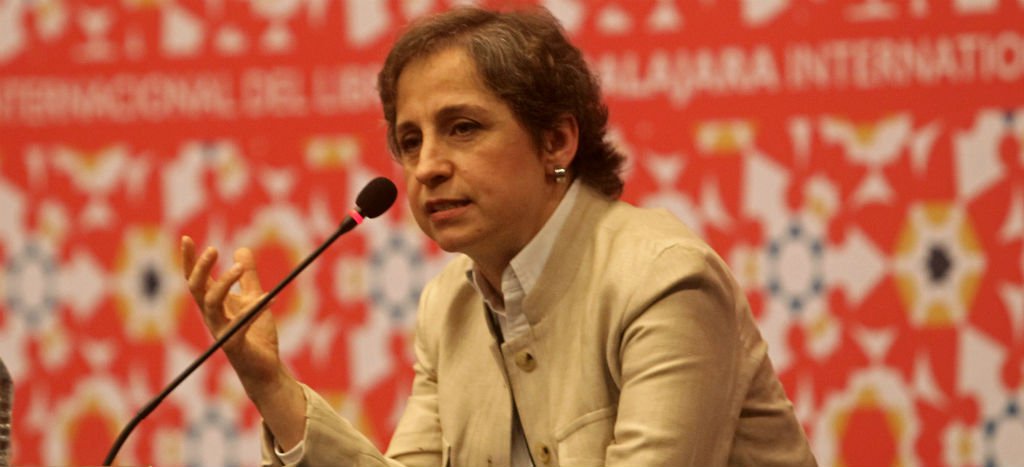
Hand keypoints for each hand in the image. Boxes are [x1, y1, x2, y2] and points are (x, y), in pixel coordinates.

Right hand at [181, 235, 284, 397]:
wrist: (266, 369)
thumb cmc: (256, 336)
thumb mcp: (254, 299)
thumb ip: (248, 277)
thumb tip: (240, 249)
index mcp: (214, 306)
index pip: (197, 280)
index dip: (190, 261)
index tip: (186, 238)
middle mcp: (212, 317)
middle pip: (197, 289)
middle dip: (201, 268)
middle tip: (212, 249)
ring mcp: (221, 331)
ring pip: (212, 304)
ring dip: (224, 283)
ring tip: (239, 268)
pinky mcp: (235, 345)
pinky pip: (241, 324)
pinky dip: (255, 308)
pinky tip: (269, 297)